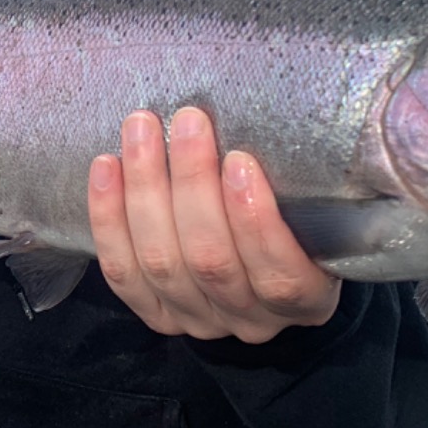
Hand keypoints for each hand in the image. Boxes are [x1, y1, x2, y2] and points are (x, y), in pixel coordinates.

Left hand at [88, 107, 340, 343]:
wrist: (271, 259)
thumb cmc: (301, 217)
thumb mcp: (321, 208)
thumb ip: (306, 181)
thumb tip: (297, 108)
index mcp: (306, 299)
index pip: (280, 275)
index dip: (255, 221)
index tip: (239, 159)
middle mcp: (250, 320)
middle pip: (210, 260)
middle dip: (192, 184)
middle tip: (187, 120)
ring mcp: (199, 319)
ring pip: (161, 261)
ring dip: (146, 188)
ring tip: (141, 127)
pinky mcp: (156, 313)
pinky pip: (122, 272)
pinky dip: (109, 217)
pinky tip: (106, 166)